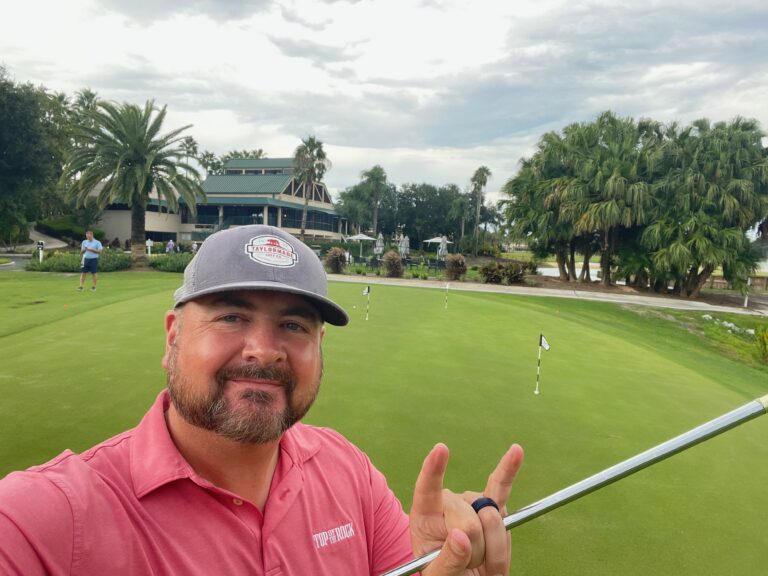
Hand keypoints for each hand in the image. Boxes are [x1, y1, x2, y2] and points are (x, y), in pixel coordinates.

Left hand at [409, 443, 523, 574]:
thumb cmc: (446, 575)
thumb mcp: (438, 575)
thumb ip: (447, 560)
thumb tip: (461, 536)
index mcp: (425, 517)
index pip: (427, 490)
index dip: (433, 470)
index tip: (441, 450)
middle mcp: (449, 503)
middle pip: (468, 520)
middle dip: (474, 550)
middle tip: (467, 565)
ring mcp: (472, 502)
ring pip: (491, 518)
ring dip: (493, 549)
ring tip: (480, 561)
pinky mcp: (494, 506)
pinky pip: (503, 486)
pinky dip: (510, 469)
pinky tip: (516, 451)